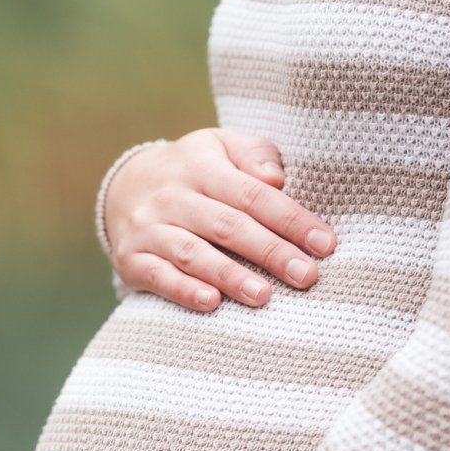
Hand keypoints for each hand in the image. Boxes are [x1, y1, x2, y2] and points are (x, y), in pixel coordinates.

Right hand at [105, 129, 336, 311]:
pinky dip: (183, 290)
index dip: (290, 219)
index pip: (252, 194)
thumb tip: (277, 178)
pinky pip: (158, 276)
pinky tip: (211, 303)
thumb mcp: (221, 147)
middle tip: (306, 276)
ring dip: (230, 276)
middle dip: (270, 252)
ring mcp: (149, 228)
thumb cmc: (194, 171)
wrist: (124, 187)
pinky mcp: (131, 258)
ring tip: (264, 296)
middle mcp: (172, 196)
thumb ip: (254, 154)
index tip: (324, 244)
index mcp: (201, 166)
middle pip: (227, 225)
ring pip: (193, 252)